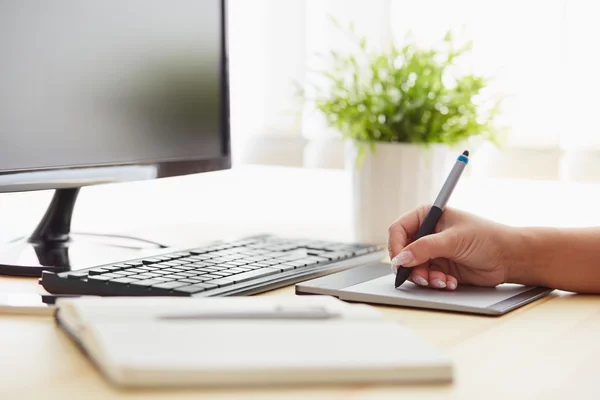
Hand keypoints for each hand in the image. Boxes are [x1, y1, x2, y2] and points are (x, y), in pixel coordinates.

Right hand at [388, 205, 513, 290]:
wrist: (509, 258)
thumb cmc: (487, 238)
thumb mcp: (453, 240)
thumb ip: (425, 248)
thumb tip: (401, 258)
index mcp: (428, 217)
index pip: (399, 230)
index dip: (396, 246)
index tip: (399, 262)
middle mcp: (428, 233)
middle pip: (403, 252)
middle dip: (412, 267)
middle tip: (422, 277)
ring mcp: (433, 252)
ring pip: (414, 268)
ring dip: (425, 277)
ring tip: (441, 280)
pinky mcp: (440, 267)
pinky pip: (426, 278)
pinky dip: (436, 282)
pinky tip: (450, 282)